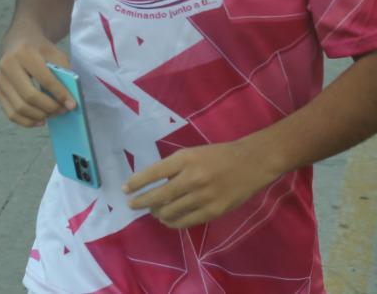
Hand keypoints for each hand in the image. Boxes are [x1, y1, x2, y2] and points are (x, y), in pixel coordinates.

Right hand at [0, 39, 75, 126]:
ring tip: (53, 115)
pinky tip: (40, 121)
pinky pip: (11, 113)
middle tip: (63, 111)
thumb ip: (65, 73)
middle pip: (30, 96)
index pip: (44, 79)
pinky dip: (27, 121)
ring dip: (40, 116)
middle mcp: (8, 66)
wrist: (18, 41)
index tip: (72, 105)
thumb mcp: (55, 54)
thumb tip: (75, 98)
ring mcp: (0, 80)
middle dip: (50, 107)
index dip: (59, 94)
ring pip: (19, 107)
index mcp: (25, 53)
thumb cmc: (39, 50)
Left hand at [123, 141, 283, 229]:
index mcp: (186, 159)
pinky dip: (173, 223)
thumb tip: (155, 186)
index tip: (125, 189)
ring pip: (171, 212)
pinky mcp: (213, 211)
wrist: (251, 163)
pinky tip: (168, 221)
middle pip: (159, 195)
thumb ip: (175, 168)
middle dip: (142, 202)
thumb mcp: (194, 154)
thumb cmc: (219, 155)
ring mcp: (203, 196)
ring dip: (158, 213)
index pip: (154, 173)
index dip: (137, 182)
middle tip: (132, 205)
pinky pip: (187, 221)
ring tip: (153, 212)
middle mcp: (192, 177)